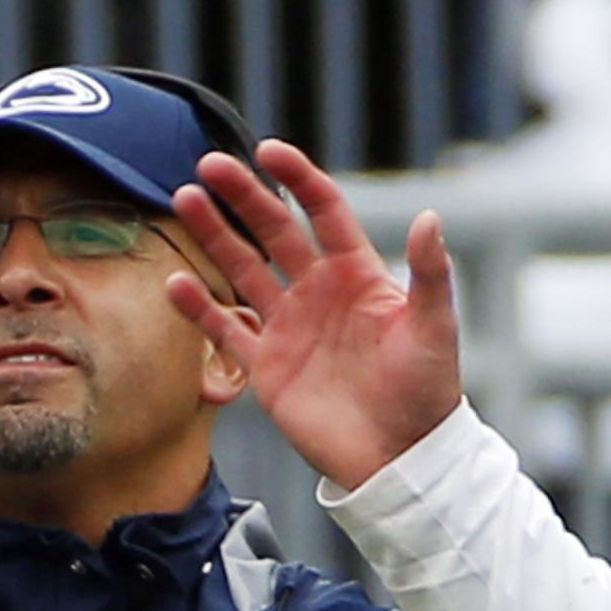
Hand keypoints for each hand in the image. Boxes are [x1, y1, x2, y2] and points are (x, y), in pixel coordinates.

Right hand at [165, 142, 463, 489]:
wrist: (399, 458)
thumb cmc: (426, 393)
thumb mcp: (434, 329)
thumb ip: (430, 274)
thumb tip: (430, 217)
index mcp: (358, 274)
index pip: (323, 210)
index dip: (297, 179)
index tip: (268, 152)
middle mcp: (319, 291)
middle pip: (274, 230)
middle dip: (243, 196)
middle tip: (209, 165)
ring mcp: (290, 326)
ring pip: (243, 268)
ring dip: (214, 235)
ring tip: (185, 200)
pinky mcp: (267, 365)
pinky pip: (226, 328)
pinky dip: (199, 307)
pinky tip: (176, 282)